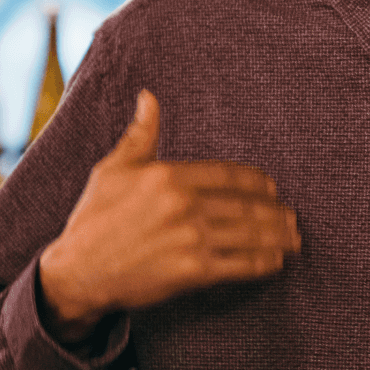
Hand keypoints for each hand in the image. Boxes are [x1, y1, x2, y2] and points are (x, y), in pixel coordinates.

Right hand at [38, 90, 299, 342]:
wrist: (77, 272)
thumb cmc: (93, 219)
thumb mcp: (111, 171)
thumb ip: (139, 136)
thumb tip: (148, 97)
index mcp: (166, 175)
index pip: (230, 174)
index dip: (258, 183)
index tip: (272, 189)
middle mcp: (182, 204)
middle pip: (248, 205)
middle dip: (277, 213)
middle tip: (292, 218)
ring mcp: (190, 238)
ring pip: (252, 234)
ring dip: (279, 237)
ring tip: (293, 239)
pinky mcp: (193, 271)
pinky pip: (242, 264)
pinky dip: (265, 263)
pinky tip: (275, 261)